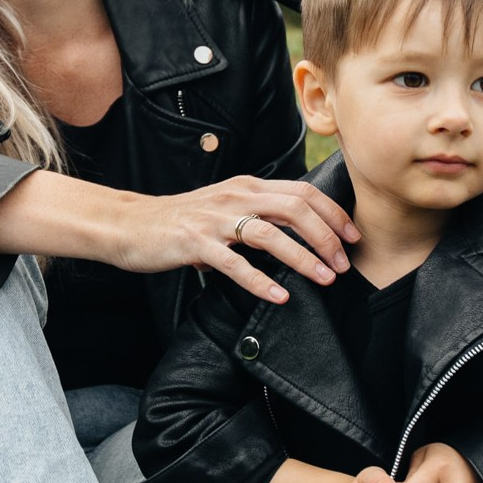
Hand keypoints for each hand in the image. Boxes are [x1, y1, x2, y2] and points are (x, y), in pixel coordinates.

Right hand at [117, 176, 357, 302]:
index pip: (303, 192)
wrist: (130, 225)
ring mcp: (215, 219)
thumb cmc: (181, 221)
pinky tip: (280, 297)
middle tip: (342, 265)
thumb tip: (297, 233)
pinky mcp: (196, 243)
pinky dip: (261, 282)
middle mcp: (235, 196)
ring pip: (271, 234)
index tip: (352, 237)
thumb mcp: (225, 207)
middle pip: (295, 209)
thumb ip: (258, 214)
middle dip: (327, 237)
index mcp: (247, 185)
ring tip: (324, 279)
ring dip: (304, 258)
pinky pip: (236, 264)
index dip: (333, 214)